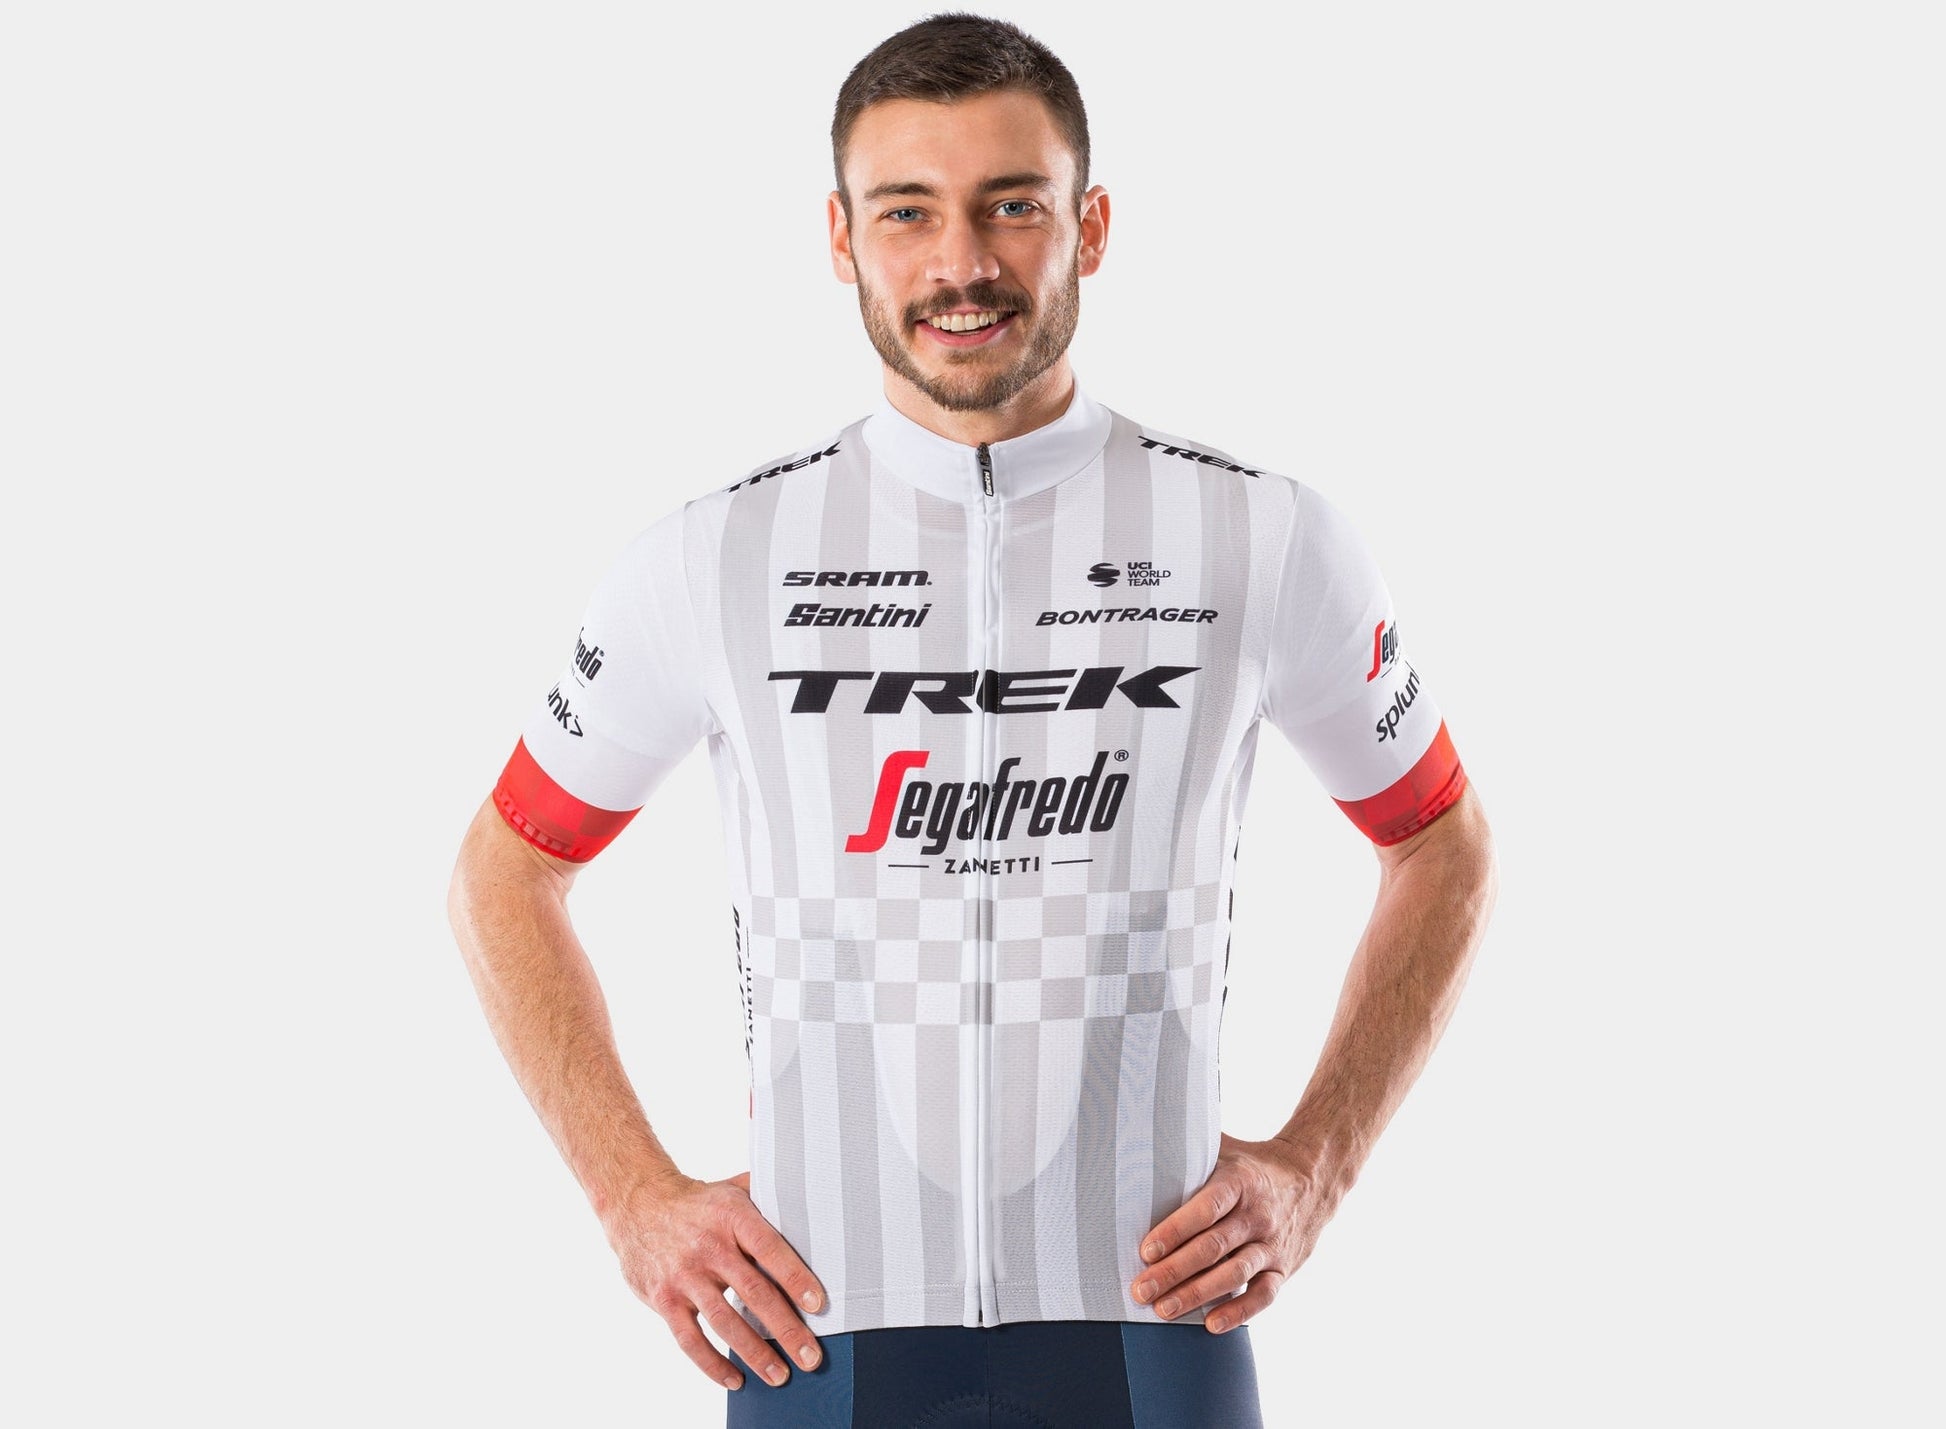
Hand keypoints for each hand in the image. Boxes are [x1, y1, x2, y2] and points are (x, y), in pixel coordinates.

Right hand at [604, 1168, 825, 1389]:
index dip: (795, 1277)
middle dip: (786, 1329)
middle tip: (810, 1356)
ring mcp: (684, 1275)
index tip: (818, 1305)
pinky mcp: (663, 1299)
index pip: (770, 1249)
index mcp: (732, 1216)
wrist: (639, 1204)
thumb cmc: (699, 1203)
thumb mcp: (733, 1189)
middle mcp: (709, 1246)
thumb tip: (811, 1197)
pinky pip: (690, 1339)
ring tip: (780, 1376)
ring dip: (755, 1354)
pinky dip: (712, 1364)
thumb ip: (769, 1197)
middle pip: (753, 1292)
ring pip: (724, 1322)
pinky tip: (735, 1379)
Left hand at [1130, 1133, 1335, 1333]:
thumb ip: (1189, 1148)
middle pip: (1213, 1247)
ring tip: (1164, 1309)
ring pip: (1234, 1273)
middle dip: (1174, 1271)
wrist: (1312, 1178)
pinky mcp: (1283, 1268)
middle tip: (1142, 1290)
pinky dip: (1239, 1312)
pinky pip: (1264, 1295)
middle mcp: (1256, 1215)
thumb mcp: (1224, 1148)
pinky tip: (1211, 1325)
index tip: (1146, 1250)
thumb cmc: (1251, 1164)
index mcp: (1238, 1182)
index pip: (1206, 1208)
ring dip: (1198, 1295)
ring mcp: (1271, 1244)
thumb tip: (1142, 1132)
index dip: (1176, 1230)